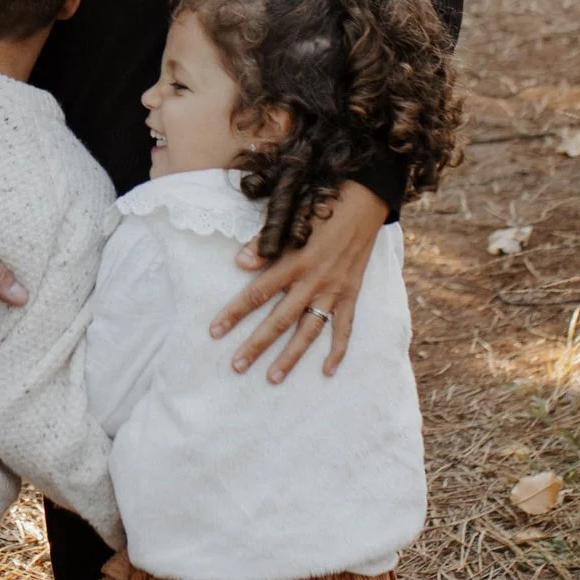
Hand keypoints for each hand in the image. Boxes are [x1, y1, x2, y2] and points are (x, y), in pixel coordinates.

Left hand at [211, 179, 388, 382]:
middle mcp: (313, 281)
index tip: (215, 331)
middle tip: (237, 365)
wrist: (364, 201)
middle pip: (279, 320)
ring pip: (309, 331)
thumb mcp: (290, 218)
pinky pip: (344, 327)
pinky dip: (337, 350)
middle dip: (257, 344)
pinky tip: (327, 370)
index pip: (257, 293)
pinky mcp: (351, 294)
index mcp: (293, 262)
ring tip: (273, 378)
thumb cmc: (320, 206)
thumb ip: (264, 243)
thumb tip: (240, 264)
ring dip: (291, 356)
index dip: (234, 313)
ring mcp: (334, 291)